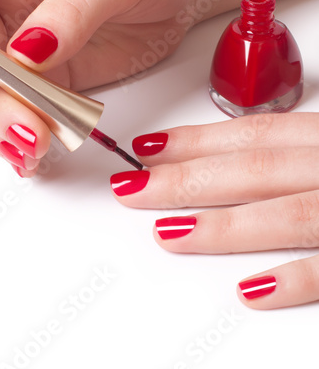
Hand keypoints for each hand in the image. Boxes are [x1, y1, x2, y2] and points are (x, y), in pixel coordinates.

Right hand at [0, 0, 204, 174]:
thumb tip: (26, 53)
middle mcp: (6, 2)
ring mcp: (25, 45)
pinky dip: (31, 132)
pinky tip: (40, 150)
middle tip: (27, 134)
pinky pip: (27, 108)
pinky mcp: (51, 76)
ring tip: (36, 151)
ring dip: (5, 125)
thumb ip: (71, 12)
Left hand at [110, 112, 318, 308]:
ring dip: (222, 225)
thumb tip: (230, 165)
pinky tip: (248, 290)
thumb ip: (291, 156)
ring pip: (284, 215)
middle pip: (253, 169)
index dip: (196, 141)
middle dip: (187, 179)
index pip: (252, 135)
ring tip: (168, 232)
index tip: (148, 148)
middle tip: (134, 187)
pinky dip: (292, 280)